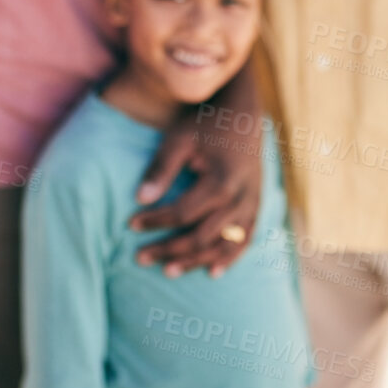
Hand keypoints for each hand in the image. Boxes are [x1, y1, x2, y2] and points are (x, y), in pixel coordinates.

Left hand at [129, 103, 263, 276]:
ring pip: (222, 246)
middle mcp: (239, 200)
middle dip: (168, 249)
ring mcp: (251, 206)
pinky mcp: (257, 207)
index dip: (155, 221)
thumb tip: (140, 199)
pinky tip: (212, 272)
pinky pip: (245, 241)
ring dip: (194, 261)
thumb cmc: (205, 125)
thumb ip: (161, 169)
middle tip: (140, 258)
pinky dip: (229, 259)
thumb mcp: (179, 140)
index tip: (130, 224)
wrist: (242, 115)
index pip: (181, 214)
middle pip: (200, 237)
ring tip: (167, 271)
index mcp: (220, 183)